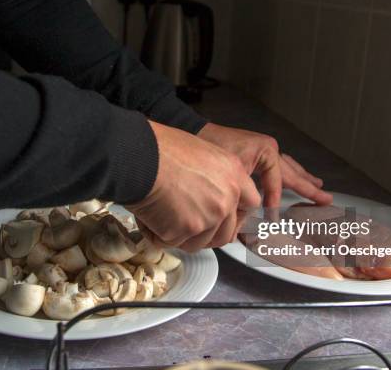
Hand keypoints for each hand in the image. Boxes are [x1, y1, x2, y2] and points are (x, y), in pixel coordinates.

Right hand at [127, 121, 260, 251]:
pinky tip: (148, 218)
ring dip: (182, 236)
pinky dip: (159, 236)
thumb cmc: (161, 149)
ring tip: (161, 217)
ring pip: (200, 242)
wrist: (139, 156)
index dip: (237, 215)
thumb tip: (208, 194)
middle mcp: (227, 197)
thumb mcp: (201, 153)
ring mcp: (209, 216)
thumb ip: (214, 177)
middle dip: (207, 235)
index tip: (227, 220)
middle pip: (226, 232)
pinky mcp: (187, 230)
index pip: (251, 203)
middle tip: (188, 228)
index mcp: (234, 173)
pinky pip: (174, 243)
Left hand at [197, 123, 332, 206]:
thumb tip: (250, 221)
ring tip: (316, 185)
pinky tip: (290, 176)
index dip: (275, 201)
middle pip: (293, 173)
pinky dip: (286, 173)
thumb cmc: (211, 148)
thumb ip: (245, 197)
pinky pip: (277, 165)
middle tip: (325, 199)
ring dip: (302, 178)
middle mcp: (268, 149)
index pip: (278, 183)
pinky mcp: (255, 152)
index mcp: (267, 152)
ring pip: (288, 167)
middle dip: (309, 187)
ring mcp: (263, 150)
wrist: (196, 132)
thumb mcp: (231, 174)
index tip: (272, 216)